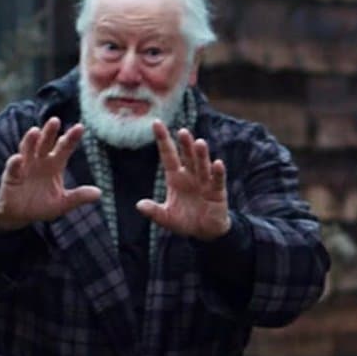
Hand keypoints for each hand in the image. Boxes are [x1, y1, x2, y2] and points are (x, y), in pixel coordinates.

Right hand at [0, 118, 100, 230]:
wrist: (20, 216)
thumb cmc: (42, 206)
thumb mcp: (63, 203)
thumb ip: (78, 197)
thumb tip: (99, 193)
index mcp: (54, 165)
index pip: (64, 148)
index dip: (71, 138)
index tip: (80, 127)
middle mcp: (40, 162)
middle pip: (45, 143)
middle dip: (49, 132)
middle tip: (55, 120)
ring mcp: (24, 167)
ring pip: (27, 150)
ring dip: (30, 141)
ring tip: (35, 131)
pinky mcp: (11, 177)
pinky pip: (13, 168)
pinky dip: (15, 164)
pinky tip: (18, 159)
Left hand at [137, 120, 230, 240]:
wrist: (205, 232)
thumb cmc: (184, 221)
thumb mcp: (166, 218)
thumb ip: (154, 212)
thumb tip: (139, 205)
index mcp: (175, 178)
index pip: (168, 155)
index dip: (163, 140)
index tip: (156, 123)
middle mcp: (190, 176)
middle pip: (187, 157)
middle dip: (185, 144)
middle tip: (182, 131)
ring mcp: (205, 182)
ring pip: (202, 165)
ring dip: (201, 155)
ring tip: (199, 143)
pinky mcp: (217, 192)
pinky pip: (217, 180)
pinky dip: (217, 173)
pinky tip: (217, 164)